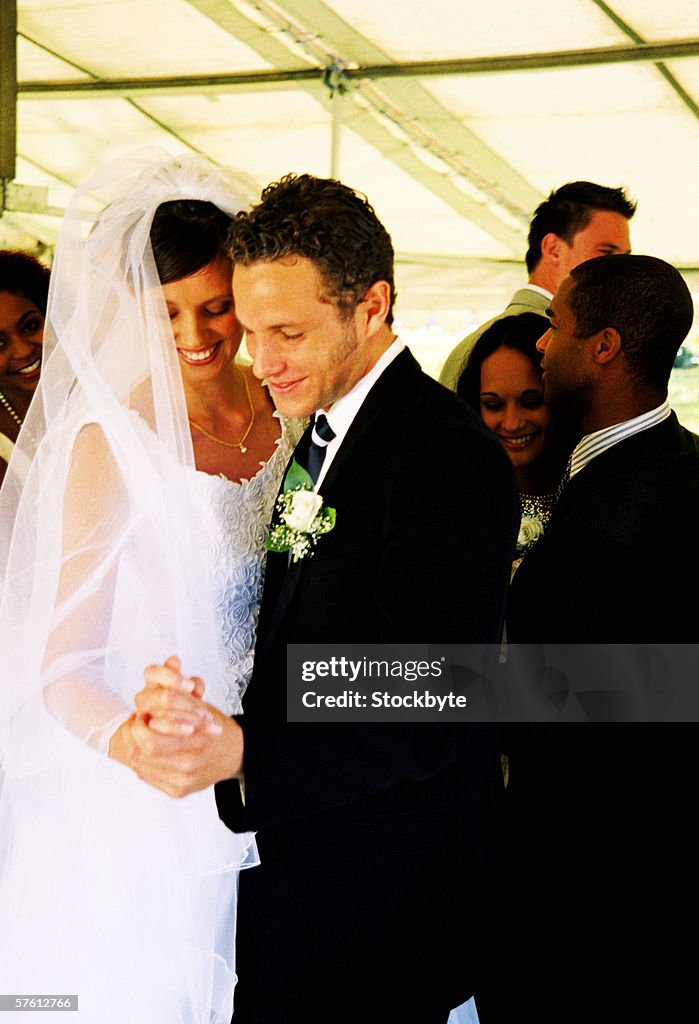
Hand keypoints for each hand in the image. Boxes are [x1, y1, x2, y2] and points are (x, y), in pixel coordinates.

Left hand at [109, 656, 243, 797]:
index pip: (149, 739)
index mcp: (195, 741)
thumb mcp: (202, 703)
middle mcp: (188, 765)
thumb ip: (183, 685)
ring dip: (136, 749)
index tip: (141, 714)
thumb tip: (171, 660)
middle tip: (137, 725)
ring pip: (142, 767)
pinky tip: (151, 754)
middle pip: (141, 755)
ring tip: (141, 737)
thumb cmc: (216, 727)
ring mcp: (182, 782)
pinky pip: (149, 778)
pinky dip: (144, 764)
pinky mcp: (177, 792)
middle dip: (134, 737)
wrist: (236, 755)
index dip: (139, 725)